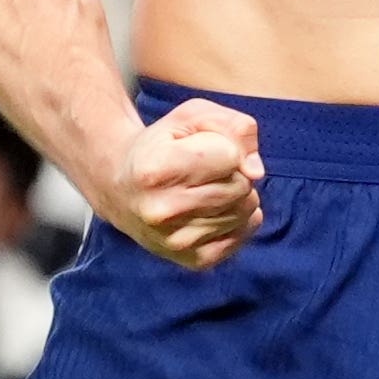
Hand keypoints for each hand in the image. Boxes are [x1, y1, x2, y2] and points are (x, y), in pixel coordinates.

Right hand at [107, 97, 265, 267]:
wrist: (122, 189)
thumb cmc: (163, 146)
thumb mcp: (191, 117)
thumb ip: (233, 127)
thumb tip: (256, 172)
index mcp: (156, 169)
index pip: (231, 156)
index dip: (224, 146)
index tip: (200, 149)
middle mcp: (162, 211)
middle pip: (241, 186)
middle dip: (233, 172)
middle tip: (204, 171)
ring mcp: (177, 241)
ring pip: (245, 210)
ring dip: (235, 196)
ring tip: (205, 189)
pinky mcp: (193, 261)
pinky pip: (242, 235)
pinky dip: (238, 220)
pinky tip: (213, 210)